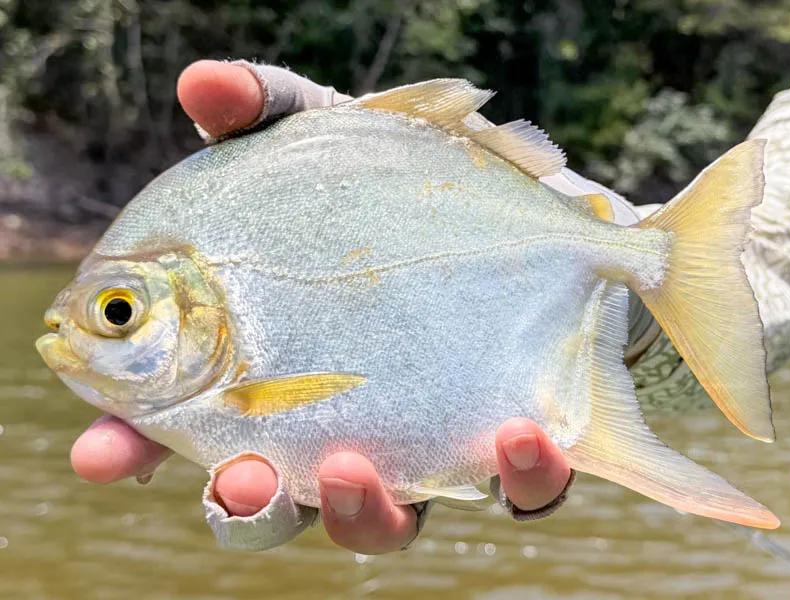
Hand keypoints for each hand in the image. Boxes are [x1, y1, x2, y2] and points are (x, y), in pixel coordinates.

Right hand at [69, 60, 572, 553]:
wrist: (529, 206)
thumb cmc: (409, 185)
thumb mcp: (336, 138)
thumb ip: (268, 116)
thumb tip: (202, 84)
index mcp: (281, 367)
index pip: (193, 423)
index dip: (137, 445)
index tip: (102, 452)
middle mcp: (345, 420)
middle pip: (277, 497)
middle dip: (245, 503)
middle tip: (240, 478)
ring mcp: (429, 442)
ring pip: (383, 520)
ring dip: (361, 512)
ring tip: (351, 469)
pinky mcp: (517, 445)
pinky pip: (518, 493)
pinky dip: (519, 476)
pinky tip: (520, 433)